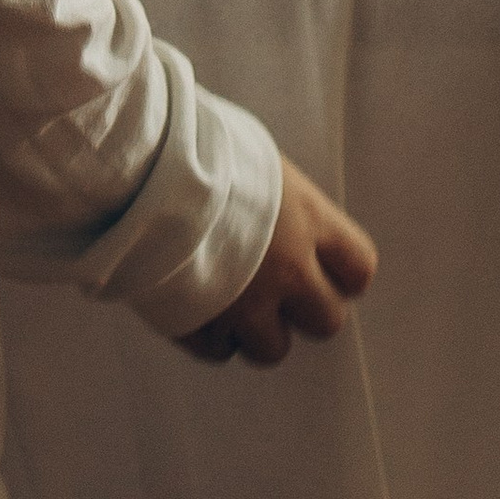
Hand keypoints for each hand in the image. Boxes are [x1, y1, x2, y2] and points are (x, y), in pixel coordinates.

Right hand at [175, 155, 376, 369]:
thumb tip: (286, 209)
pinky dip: (209, 336)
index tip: (324, 269)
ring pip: (272, 349)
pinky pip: (217, 351)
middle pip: (328, 321)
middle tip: (277, 291)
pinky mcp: (202, 325)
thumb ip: (282, 199)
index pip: (359, 268)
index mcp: (308, 220)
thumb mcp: (257, 159)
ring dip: (255, 330)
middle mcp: (288, 269)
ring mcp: (246, 305)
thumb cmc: (197, 147)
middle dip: (304, 310)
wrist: (140, 170)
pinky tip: (194, 304)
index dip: (342, 274)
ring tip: (230, 300)